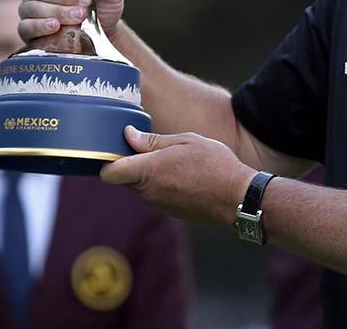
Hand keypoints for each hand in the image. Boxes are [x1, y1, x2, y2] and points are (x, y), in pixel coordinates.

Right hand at [17, 0, 127, 42]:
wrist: (104, 32)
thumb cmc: (102, 4)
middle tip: (85, 1)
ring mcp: (29, 11)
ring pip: (34, 8)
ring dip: (58, 11)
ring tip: (79, 15)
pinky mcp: (29, 31)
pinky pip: (27, 27)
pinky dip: (41, 26)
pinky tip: (55, 26)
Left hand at [101, 126, 256, 224]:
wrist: (238, 196)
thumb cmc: (214, 163)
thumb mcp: (186, 140)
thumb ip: (153, 140)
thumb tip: (128, 135)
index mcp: (148, 171)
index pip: (109, 173)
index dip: (108, 162)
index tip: (118, 150)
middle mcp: (149, 192)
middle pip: (126, 179)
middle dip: (134, 165)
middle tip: (155, 150)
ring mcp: (159, 205)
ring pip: (143, 187)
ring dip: (151, 176)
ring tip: (177, 163)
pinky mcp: (172, 212)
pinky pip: (158, 196)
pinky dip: (165, 186)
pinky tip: (186, 177)